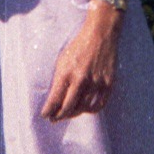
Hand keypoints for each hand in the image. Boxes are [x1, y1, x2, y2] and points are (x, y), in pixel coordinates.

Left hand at [41, 5, 122, 121]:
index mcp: (66, 72)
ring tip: (69, 114)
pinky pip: (99, 105)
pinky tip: (85, 109)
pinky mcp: (108, 83)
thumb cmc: (78, 47)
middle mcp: (81, 79)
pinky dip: (91, 110)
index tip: (45, 115)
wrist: (100, 35)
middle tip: (55, 119)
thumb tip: (55, 98)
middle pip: (68, 107)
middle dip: (59, 116)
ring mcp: (96, 82)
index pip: (55, 99)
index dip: (48, 111)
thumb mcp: (62, 60)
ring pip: (83, 108)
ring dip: (74, 114)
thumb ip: (59, 79)